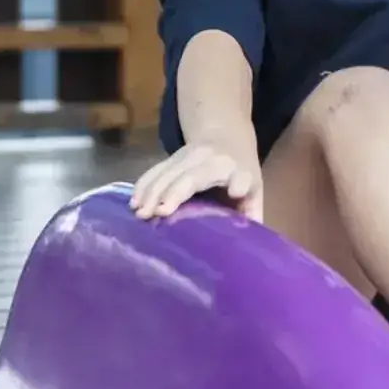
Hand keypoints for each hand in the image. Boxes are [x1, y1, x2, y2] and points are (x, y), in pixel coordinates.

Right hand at [130, 140, 263, 221]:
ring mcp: (189, 156)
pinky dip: (143, 184)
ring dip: (152, 191)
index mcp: (239, 171)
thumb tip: (247, 252)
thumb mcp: (255, 190)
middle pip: (193, 176)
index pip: (241, 177)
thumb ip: (252, 215)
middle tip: (157, 214)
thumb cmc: (241, 173)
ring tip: (140, 213)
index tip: (236, 192)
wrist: (226, 137)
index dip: (239, 183)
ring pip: (168, 172)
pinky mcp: (172, 157)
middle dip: (175, 192)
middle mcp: (213, 160)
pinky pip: (155, 170)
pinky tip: (133, 201)